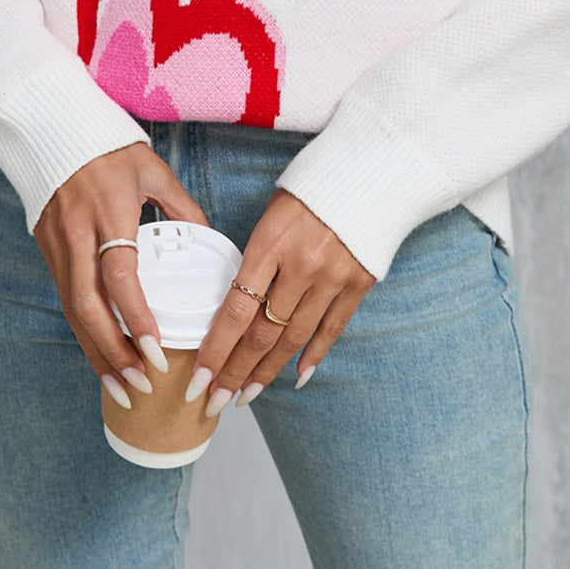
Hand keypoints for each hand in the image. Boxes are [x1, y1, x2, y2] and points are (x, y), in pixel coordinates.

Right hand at [34, 142, 210, 407]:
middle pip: (89, 306)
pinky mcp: (47, 250)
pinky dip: (84, 332)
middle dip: (114, 352)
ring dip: (96, 352)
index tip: (155, 349)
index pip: (119, 275)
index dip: (135, 317)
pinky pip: (65, 300)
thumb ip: (181, 207)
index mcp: (109, 212)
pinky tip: (101, 357)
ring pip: (72, 311)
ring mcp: (57, 244)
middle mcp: (78, 234)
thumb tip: (206, 241)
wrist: (54, 128)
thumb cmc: (110, 148)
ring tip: (123, 388)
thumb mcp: (153, 171)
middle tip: (142, 384)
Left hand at [186, 189, 375, 416]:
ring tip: (245, 396)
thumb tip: (237, 300)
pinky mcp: (359, 283)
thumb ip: (256, 256)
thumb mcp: (272, 213)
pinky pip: (332, 329)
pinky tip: (296, 377)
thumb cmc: (312, 186)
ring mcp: (333, 278)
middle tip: (212, 402)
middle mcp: (301, 266)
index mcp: (271, 243)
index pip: (235, 309)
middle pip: (261, 333)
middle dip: (233, 373)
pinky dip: (314, 356)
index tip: (197, 378)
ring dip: (266, 372)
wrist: (373, 167)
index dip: (215, 350)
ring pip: (293, 338)